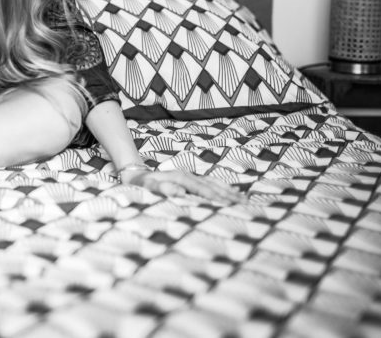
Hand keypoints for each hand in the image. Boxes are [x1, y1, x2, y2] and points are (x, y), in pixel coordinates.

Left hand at [122, 168, 246, 203]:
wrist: (135, 174)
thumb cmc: (140, 184)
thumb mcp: (147, 185)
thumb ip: (162, 187)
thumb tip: (180, 192)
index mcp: (179, 177)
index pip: (201, 189)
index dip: (214, 197)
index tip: (228, 205)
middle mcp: (187, 175)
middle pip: (211, 186)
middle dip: (228, 195)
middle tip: (245, 205)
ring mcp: (190, 175)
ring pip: (214, 183)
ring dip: (229, 191)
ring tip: (245, 200)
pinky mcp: (190, 178)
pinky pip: (211, 182)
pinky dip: (224, 187)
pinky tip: (234, 192)